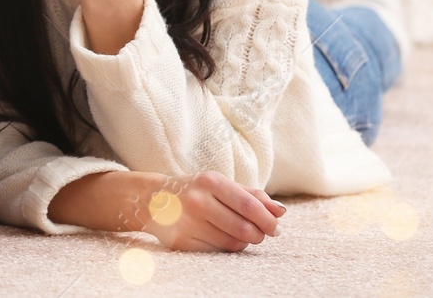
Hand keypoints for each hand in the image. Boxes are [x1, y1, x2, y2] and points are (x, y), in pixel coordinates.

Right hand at [132, 172, 285, 251]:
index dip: (268, 219)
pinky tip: (221, 238)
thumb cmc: (195, 191)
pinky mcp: (181, 241)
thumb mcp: (219, 184)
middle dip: (259, 235)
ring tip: (241, 235)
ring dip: (244, 242)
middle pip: (244, 228)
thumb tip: (281, 211)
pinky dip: (226, 248)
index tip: (276, 227)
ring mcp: (187, 222)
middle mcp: (197, 201)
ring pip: (232, 243)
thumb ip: (251, 195)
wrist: (151, 198)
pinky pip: (217, 252)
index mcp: (210, 181)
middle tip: (261, 234)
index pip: (249, 204)